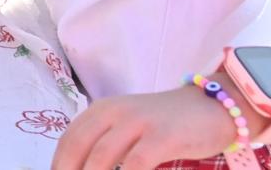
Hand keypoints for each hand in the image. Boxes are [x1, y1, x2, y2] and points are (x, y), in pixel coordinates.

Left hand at [50, 87, 255, 169]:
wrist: (211, 107)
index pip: (68, 141)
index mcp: (100, 111)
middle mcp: (113, 112)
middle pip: (78, 150)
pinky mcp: (162, 136)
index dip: (58, 165)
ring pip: (102, 158)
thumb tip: (82, 167)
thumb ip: (105, 144)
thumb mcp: (128, 127)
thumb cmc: (165, 124)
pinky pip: (136, 164)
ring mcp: (137, 123)